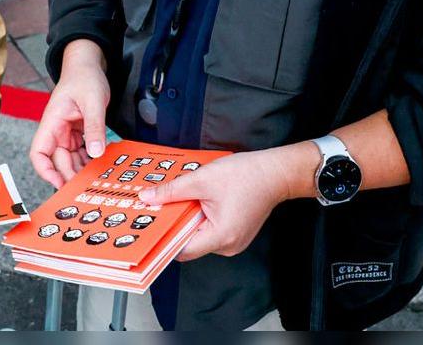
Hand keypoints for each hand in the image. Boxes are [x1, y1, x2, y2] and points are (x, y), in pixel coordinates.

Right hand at [29, 39, 109, 187]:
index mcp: (52, 122)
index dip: (45, 171)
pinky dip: (89, 160)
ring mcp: (67, 133)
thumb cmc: (85, 77)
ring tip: (97, 180)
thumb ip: (94, 126)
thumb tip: (96, 152)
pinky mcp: (78, 133)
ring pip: (71, 159)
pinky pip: (82, 152)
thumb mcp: (93, 101)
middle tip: (89, 186)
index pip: (39, 153)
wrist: (88, 65)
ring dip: (82, 169)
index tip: (59, 183)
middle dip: (71, 174)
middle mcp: (57, 130)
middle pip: (58, 160)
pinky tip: (101, 166)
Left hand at [139, 149, 295, 260]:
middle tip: (160, 206)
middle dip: (176, 223)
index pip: (182, 250)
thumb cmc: (245, 175)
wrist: (275, 173)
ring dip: (189, 219)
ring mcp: (233, 242)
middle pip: (189, 243)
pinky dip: (200, 218)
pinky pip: (210, 231)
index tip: (150, 225)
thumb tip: (147, 198)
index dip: (164, 237)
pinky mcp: (235, 234)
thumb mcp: (202, 179)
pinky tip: (198, 201)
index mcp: (221, 237)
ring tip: (183, 199)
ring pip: (199, 236)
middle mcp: (228, 246)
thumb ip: (172, 191)